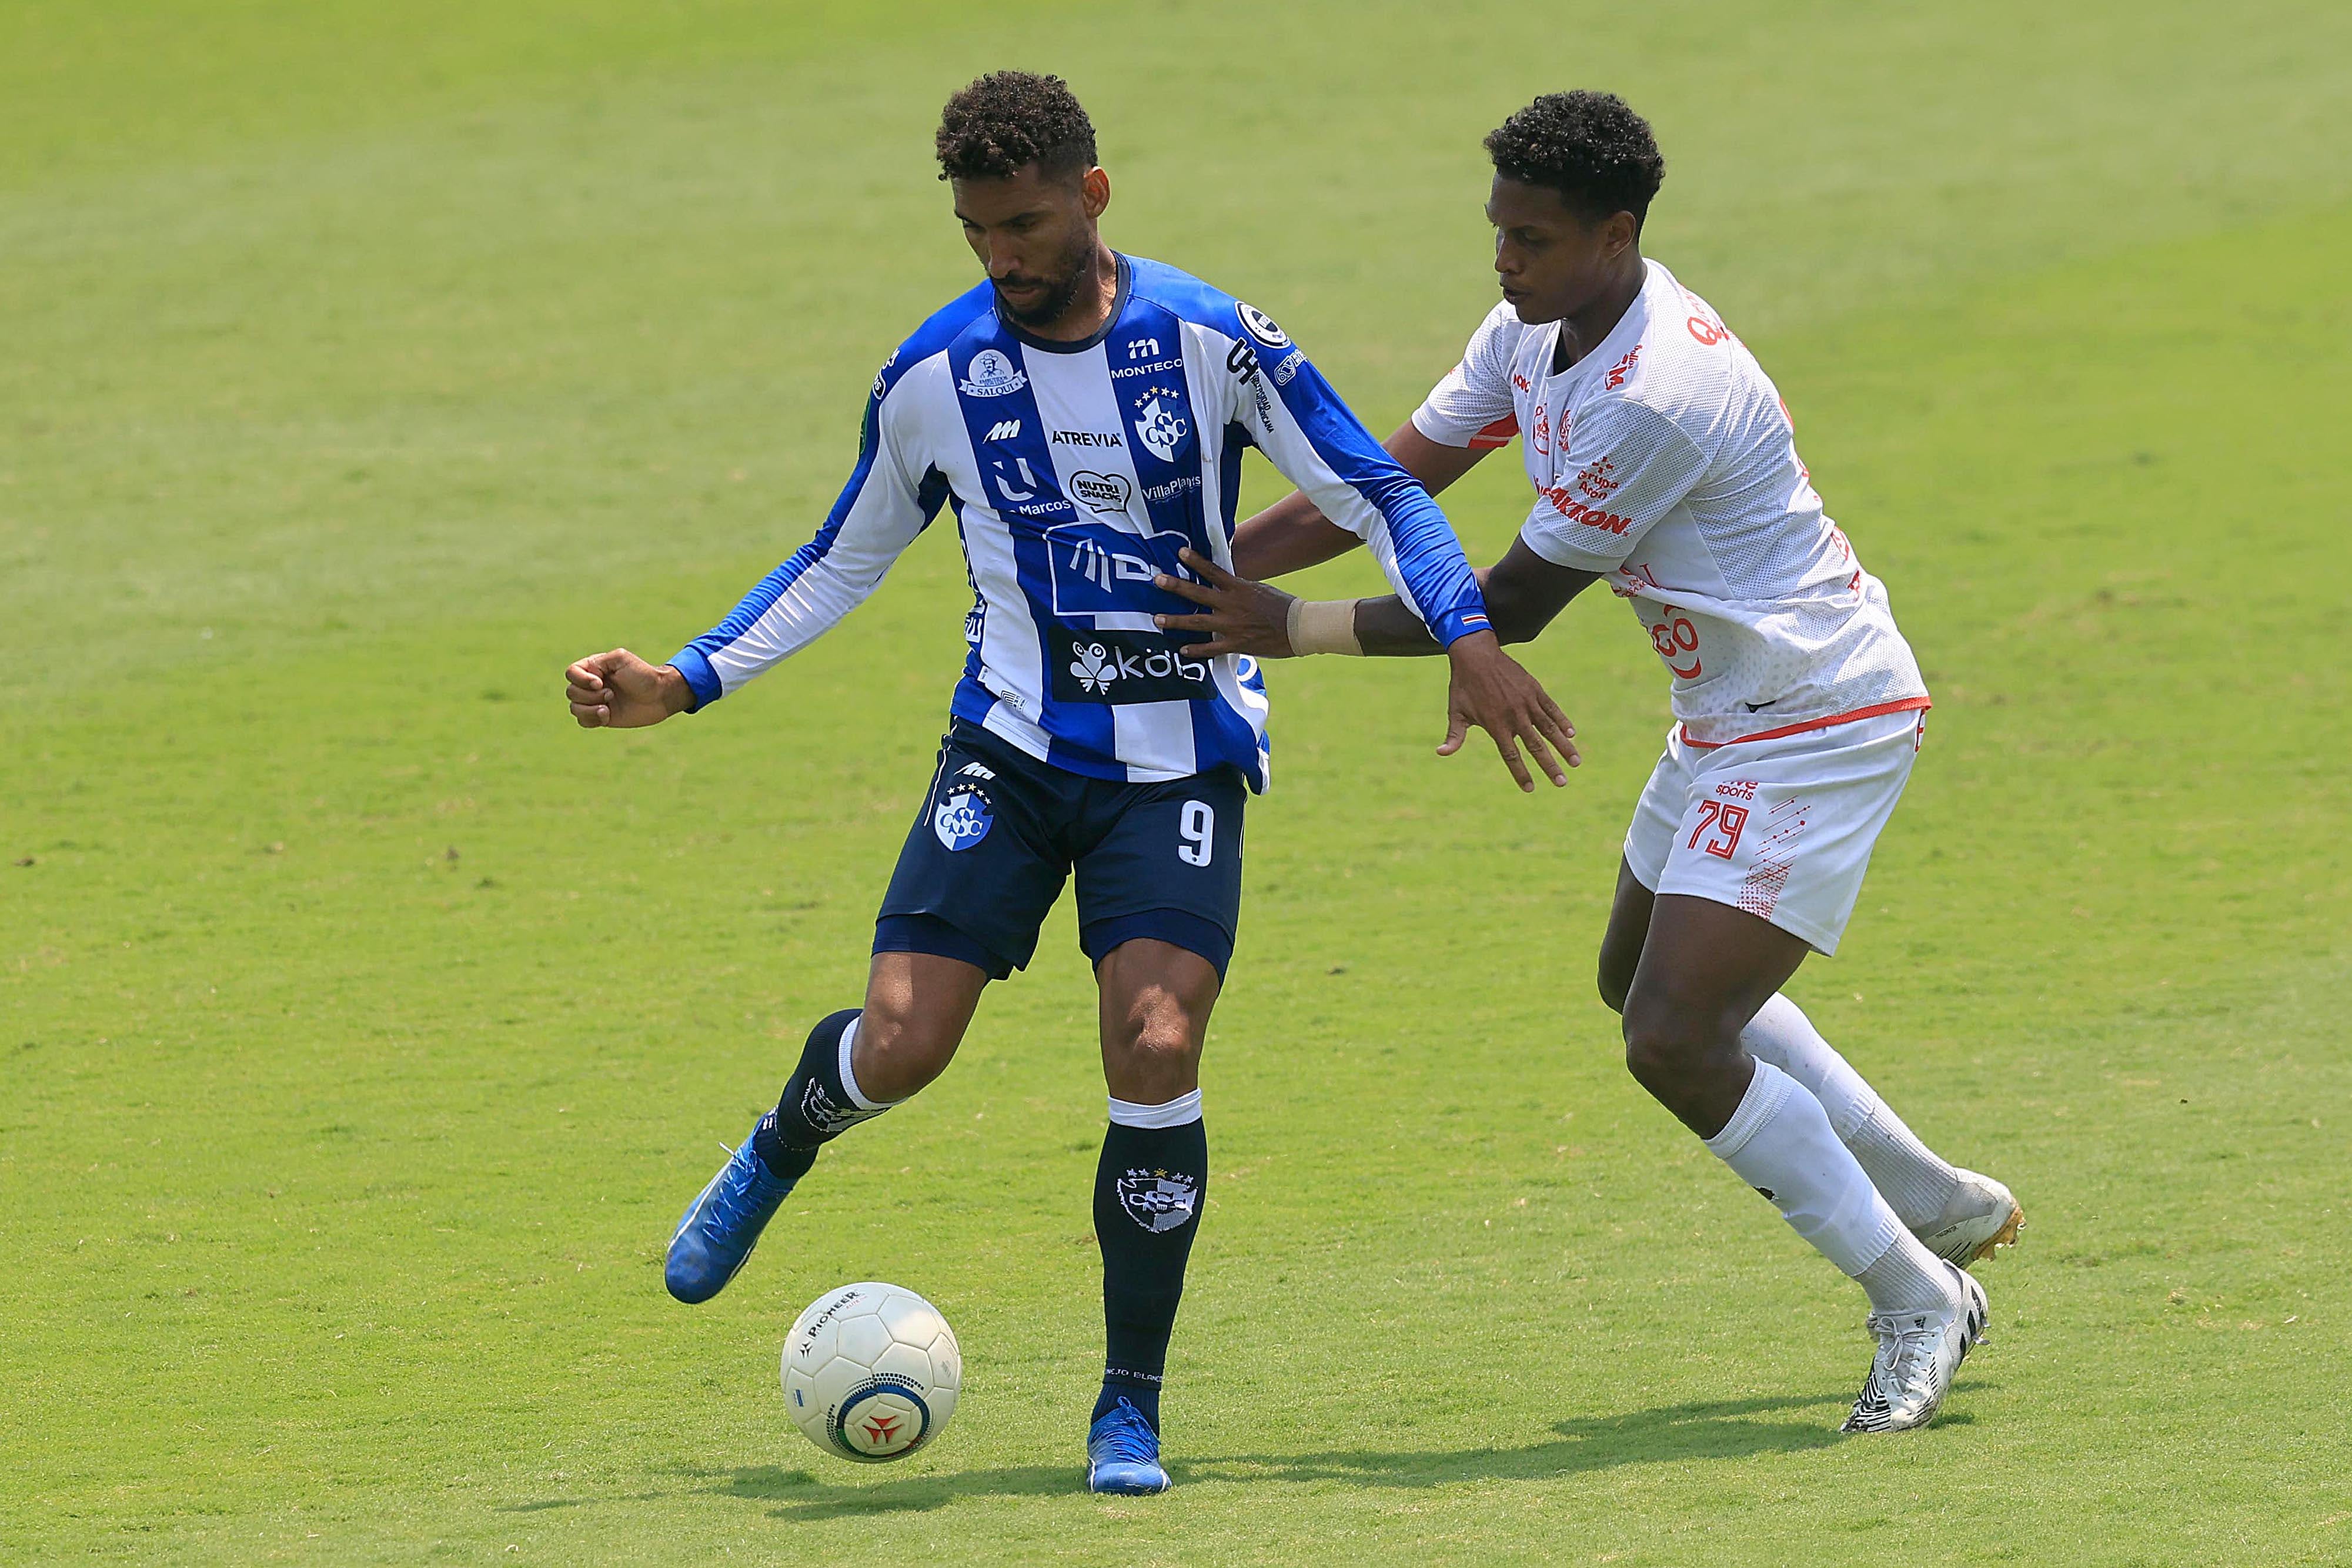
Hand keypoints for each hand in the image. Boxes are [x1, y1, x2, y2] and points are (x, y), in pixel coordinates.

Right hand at [565, 648, 692, 728]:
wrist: (660, 696)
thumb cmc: (643, 675)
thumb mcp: (621, 659)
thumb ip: (599, 662)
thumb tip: (587, 679)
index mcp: (594, 668)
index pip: (571, 673)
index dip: (581, 680)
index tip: (600, 683)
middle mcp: (591, 685)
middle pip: (571, 692)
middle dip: (590, 696)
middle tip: (611, 694)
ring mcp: (595, 701)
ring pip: (574, 708)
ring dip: (590, 709)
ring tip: (608, 708)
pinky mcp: (601, 717)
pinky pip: (583, 721)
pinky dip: (592, 720)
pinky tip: (608, 716)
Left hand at [1150, 548, 1299, 657]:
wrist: (1300, 627)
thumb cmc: (1283, 607)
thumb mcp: (1260, 590)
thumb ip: (1239, 588)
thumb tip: (1224, 584)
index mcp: (1239, 588)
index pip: (1213, 571)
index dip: (1195, 561)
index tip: (1180, 552)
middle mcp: (1232, 605)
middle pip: (1198, 594)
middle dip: (1176, 587)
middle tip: (1157, 581)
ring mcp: (1232, 625)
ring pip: (1198, 622)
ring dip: (1176, 621)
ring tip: (1158, 619)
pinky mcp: (1237, 644)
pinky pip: (1211, 648)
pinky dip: (1196, 650)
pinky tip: (1182, 650)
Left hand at [1438, 631, 1579, 791]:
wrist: (1476, 654)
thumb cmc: (1464, 686)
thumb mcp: (1456, 712)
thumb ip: (1454, 736)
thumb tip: (1441, 753)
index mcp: (1495, 725)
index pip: (1511, 755)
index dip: (1521, 773)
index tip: (1530, 789)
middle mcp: (1514, 715)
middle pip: (1536, 746)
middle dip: (1550, 766)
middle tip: (1562, 783)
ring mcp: (1527, 702)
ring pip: (1549, 729)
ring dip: (1564, 747)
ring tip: (1576, 762)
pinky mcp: (1534, 689)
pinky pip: (1551, 708)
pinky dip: (1562, 721)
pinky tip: (1572, 734)